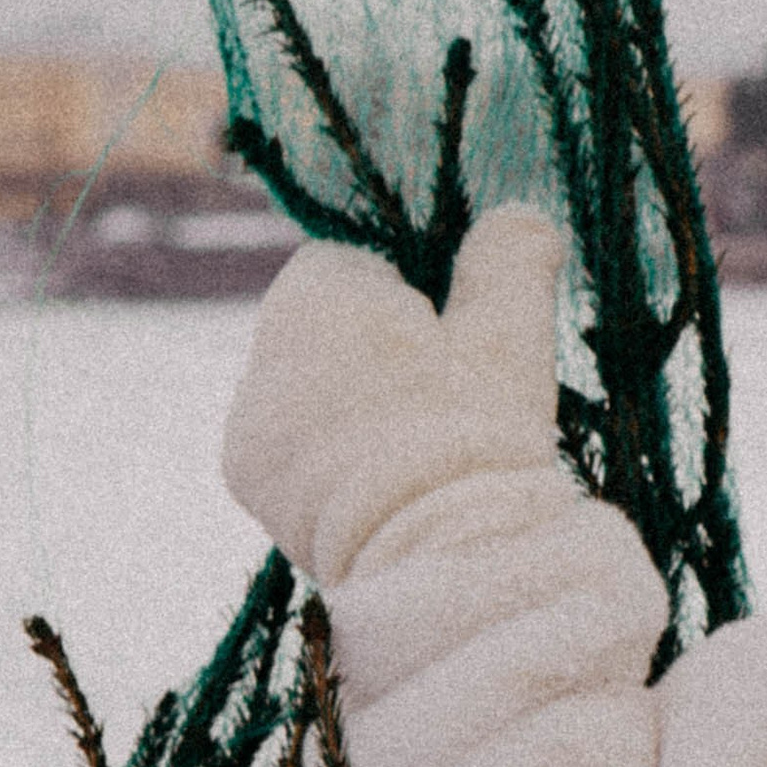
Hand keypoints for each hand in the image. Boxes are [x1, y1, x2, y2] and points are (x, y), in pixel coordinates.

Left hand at [220, 206, 564, 587]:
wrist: (433, 554)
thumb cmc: (474, 429)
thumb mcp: (509, 332)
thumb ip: (510, 258)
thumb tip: (519, 213)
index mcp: (313, 295)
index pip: (348, 264)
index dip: (405, 297)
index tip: (446, 342)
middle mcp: (261, 350)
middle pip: (321, 326)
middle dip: (371, 349)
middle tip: (437, 398)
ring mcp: (246, 420)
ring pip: (302, 385)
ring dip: (345, 401)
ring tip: (409, 446)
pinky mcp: (246, 481)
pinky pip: (285, 442)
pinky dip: (321, 453)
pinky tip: (374, 482)